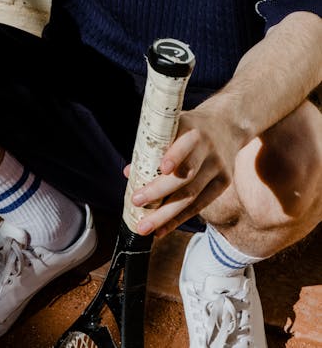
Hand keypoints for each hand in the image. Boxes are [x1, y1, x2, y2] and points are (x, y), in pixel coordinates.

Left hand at [127, 104, 240, 236]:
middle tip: (136, 201)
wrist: (226, 125)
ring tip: (144, 228)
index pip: (186, 145)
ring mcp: (218, 168)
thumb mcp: (173, 126)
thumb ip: (153, 147)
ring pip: (192, 196)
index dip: (175, 156)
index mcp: (194, 132)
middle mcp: (208, 150)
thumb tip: (128, 172)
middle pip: (186, 176)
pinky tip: (161, 230)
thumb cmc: (190, 128)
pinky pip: (199, 205)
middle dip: (158, 192)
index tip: (162, 168)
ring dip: (165, 215)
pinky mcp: (223, 183)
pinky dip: (178, 219)